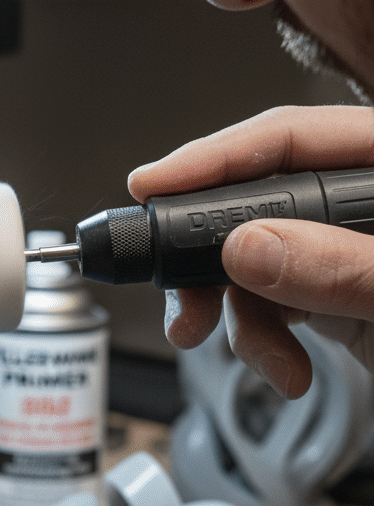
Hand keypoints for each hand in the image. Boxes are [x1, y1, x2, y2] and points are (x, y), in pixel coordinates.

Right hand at [128, 104, 373, 397]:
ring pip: (254, 263)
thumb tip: (249, 245)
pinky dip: (264, 341)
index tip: (152, 186)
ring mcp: (344, 250)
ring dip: (233, 314)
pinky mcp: (336, 293)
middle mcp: (360, 205)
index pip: (291, 137)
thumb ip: (344, 266)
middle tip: (177, 286)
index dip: (214, 158)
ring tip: (239, 348)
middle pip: (256, 202)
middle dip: (209, 256)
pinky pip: (274, 304)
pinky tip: (284, 367)